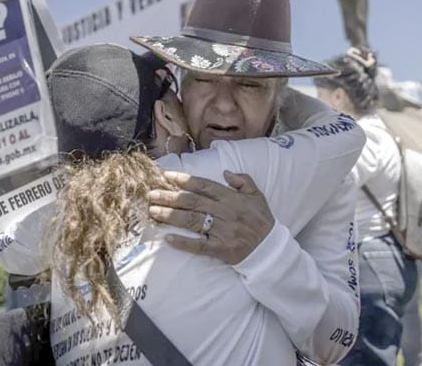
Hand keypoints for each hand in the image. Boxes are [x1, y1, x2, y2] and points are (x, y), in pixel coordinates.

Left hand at [147, 171, 274, 264]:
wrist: (270, 248)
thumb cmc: (261, 219)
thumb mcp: (256, 195)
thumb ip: (243, 180)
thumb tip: (225, 172)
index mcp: (232, 198)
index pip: (204, 186)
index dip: (184, 180)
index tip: (166, 176)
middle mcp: (225, 212)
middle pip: (192, 202)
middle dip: (170, 197)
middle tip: (151, 194)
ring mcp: (222, 231)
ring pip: (192, 221)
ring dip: (170, 216)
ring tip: (153, 212)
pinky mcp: (221, 249)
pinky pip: (199, 246)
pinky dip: (183, 242)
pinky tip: (168, 238)